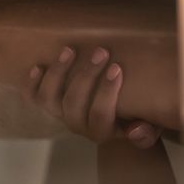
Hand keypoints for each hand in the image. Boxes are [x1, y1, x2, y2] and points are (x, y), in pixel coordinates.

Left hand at [25, 46, 162, 148]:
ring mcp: (62, 115)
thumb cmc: (138, 119)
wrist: (118, 126)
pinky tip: (38, 66)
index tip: (117, 68)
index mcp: (102, 131)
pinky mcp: (51, 107)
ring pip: (49, 100)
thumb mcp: (151, 128)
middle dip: (86, 76)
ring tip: (69, 50)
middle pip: (73, 103)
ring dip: (57, 74)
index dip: (106, 93)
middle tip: (101, 51)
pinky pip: (34, 98)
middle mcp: (78, 125)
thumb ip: (148, 132)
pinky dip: (32, 84)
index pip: (100, 115)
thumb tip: (137, 130)